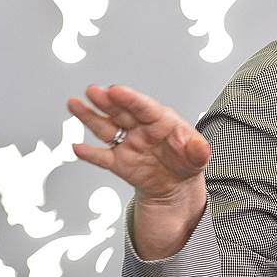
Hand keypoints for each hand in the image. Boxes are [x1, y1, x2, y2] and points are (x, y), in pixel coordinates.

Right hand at [69, 84, 210, 257]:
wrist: (176, 186)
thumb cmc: (186, 161)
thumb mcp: (198, 156)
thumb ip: (198, 151)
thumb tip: (201, 148)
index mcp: (161, 121)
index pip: (145, 107)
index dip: (130, 98)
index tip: (116, 90)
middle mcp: (141, 129)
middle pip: (121, 112)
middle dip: (107, 101)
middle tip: (94, 91)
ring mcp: (128, 144)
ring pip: (107, 127)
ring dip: (90, 116)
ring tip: (75, 104)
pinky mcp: (119, 162)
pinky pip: (102, 157)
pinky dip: (90, 153)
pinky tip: (77, 147)